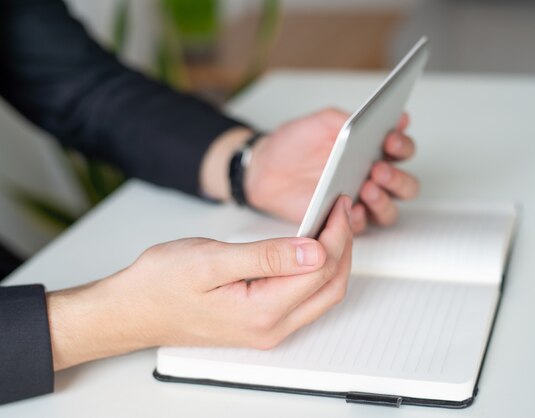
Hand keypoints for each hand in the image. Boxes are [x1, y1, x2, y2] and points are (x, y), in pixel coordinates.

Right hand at [47, 197, 352, 369]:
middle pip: (330, 285)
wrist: (133, 310)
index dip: (336, 234)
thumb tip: (314, 250)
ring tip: (329, 225)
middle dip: (342, 245)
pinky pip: (306, 298)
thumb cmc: (161, 285)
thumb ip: (267, 257)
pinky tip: (310, 249)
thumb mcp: (212, 260)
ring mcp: (269, 329)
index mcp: (263, 312)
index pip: (321, 269)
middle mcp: (272, 328)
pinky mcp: (264, 323)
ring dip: (333, 259)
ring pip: (322, 294)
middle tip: (339, 210)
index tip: (337, 204)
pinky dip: (316, 271)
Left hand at [245, 108, 418, 232]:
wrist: (265, 167)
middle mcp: (372, 178)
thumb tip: (368, 120)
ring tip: (367, 188)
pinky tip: (352, 208)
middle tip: (378, 168)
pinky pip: (361, 226)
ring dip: (384, 200)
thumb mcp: (321, 122)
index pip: (402, 149)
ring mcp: (359, 202)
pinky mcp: (342, 220)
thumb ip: (346, 120)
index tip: (390, 137)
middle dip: (397, 177)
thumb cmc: (295, 144)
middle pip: (405, 184)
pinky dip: (360, 218)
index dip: (402, 144)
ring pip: (389, 209)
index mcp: (373, 150)